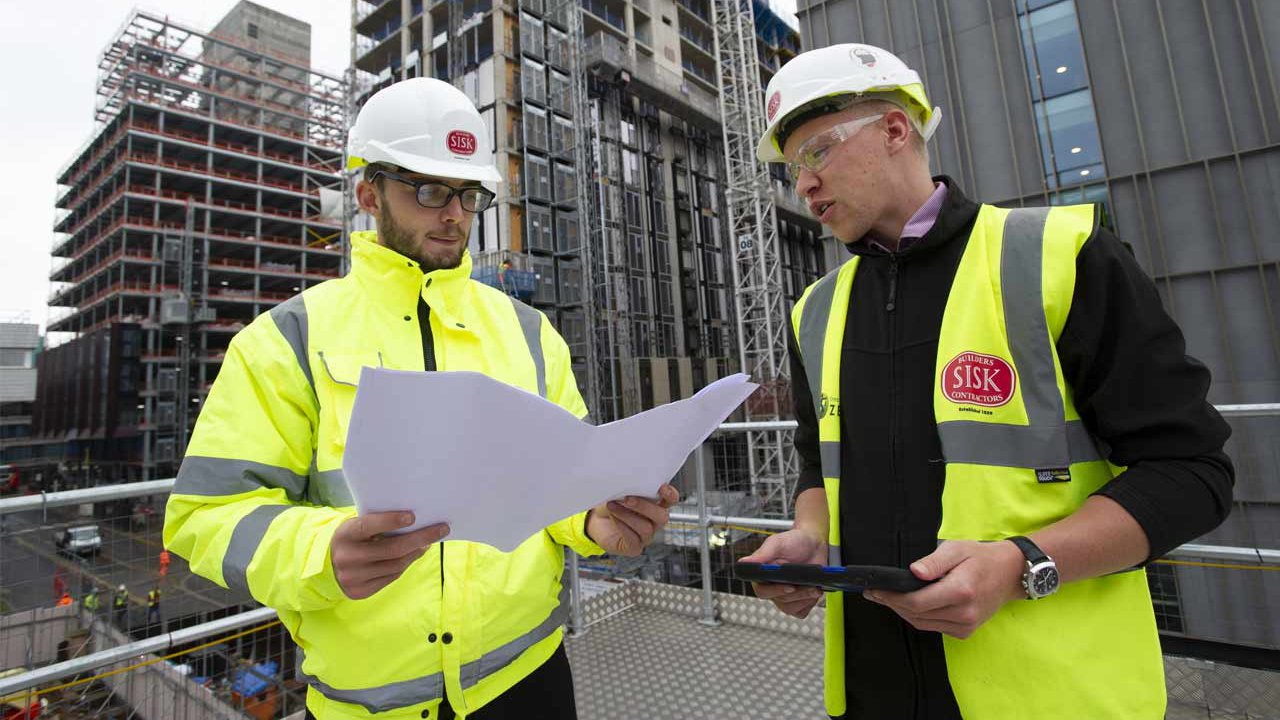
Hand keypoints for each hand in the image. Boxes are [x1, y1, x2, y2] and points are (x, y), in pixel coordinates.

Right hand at [331, 512, 449, 599]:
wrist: (326, 565)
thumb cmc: (351, 538)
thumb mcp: (357, 526)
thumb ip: (378, 524)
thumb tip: (416, 523)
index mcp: (345, 534)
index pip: (369, 526)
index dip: (390, 521)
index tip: (413, 516)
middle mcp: (347, 557)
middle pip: (392, 549)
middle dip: (420, 538)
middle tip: (441, 529)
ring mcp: (353, 577)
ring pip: (395, 565)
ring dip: (416, 553)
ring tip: (428, 542)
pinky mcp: (359, 592)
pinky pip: (391, 577)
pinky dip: (405, 564)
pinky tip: (414, 554)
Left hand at [586, 484, 679, 556]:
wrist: (596, 520)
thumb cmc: (611, 503)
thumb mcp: (620, 491)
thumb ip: (630, 488)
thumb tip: (629, 482)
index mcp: (656, 504)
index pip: (671, 500)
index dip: (670, 494)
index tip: (662, 488)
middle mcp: (654, 522)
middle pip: (662, 516)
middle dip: (645, 506)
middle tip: (627, 498)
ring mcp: (646, 536)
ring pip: (646, 528)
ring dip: (627, 515)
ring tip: (612, 506)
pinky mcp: (634, 547)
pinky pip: (633, 540)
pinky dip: (622, 527)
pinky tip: (614, 518)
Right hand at [739, 527, 827, 618]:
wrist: (813, 544)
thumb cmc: (793, 541)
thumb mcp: (777, 543)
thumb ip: (762, 554)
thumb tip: (743, 562)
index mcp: (761, 576)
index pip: (762, 591)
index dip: (776, 591)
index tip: (790, 587)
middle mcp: (771, 588)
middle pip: (781, 601)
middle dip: (798, 594)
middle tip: (810, 585)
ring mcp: (784, 596)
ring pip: (791, 609)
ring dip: (805, 599)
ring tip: (815, 587)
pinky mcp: (797, 601)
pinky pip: (800, 612)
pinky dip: (809, 603)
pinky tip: (814, 591)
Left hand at [864, 539, 1025, 638]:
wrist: (1009, 574)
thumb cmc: (980, 558)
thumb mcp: (956, 549)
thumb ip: (934, 561)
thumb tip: (914, 572)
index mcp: (960, 591)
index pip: (916, 601)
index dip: (892, 598)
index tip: (874, 589)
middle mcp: (964, 613)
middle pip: (916, 614)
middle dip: (892, 604)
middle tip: (873, 593)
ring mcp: (966, 625)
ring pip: (922, 624)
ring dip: (902, 612)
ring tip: (886, 598)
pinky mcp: (965, 631)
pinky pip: (933, 627)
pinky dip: (919, 617)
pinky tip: (909, 605)